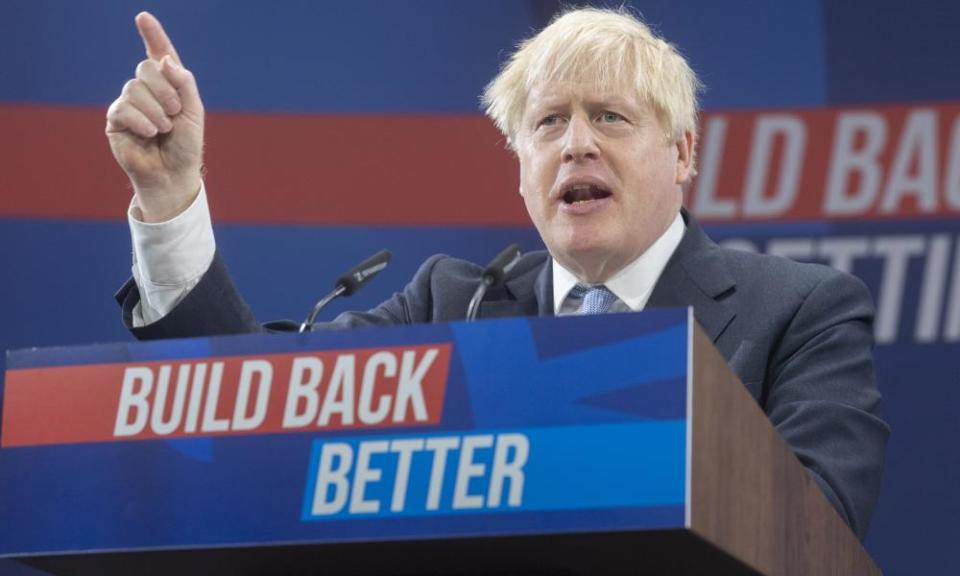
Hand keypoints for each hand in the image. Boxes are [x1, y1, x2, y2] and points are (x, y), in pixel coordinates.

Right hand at [106, 12, 204, 221]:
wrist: (174, 174)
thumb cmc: (186, 146)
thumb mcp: (194, 112)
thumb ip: (185, 84)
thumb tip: (165, 60)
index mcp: (168, 85)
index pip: (159, 54)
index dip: (152, 35)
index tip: (143, 17)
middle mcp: (147, 90)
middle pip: (146, 67)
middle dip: (165, 90)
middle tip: (175, 113)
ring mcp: (129, 103)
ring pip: (134, 87)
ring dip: (155, 110)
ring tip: (163, 129)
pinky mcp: (116, 120)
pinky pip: (123, 107)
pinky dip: (141, 120)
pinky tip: (149, 134)